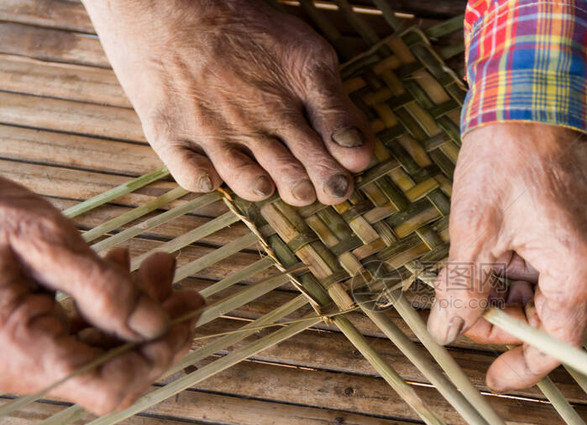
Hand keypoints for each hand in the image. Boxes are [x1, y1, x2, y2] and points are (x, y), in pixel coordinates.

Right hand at [0, 177, 204, 414]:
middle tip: (190, 290)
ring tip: (161, 266)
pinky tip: (123, 268)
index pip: (109, 387)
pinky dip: (106, 306)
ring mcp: (19, 357)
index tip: (184, 318)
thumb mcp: (41, 236)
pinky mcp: (20, 340)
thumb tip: (155, 326)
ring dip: (137, 312)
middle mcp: (20, 366)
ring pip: (99, 350)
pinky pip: (74, 335)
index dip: (157, 357)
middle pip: (112, 370)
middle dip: (158, 328)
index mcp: (23, 349)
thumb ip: (102, 286)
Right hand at [82, 0, 373, 204]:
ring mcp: (211, 130)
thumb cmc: (246, 32)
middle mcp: (254, 120)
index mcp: (291, 102)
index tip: (342, 185)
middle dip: (307, 190)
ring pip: (250, 185)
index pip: (327, 154)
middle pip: (292, 177)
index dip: (338, 176)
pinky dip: (208, 182)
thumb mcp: (306, 57)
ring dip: (264, 188)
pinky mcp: (170, 134)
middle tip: (308, 190)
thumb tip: (361, 159)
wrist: (171, 6)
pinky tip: (214, 173)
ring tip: (266, 181)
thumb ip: (336, 108)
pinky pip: (195, 180)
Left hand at [428, 124, 586, 391]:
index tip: (490, 377)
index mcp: (577, 269)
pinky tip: (488, 250)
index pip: (556, 344)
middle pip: (547, 319)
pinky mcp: (583, 229)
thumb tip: (446, 333)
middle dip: (499, 318)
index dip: (521, 366)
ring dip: (503, 291)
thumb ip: (461, 291)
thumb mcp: (473, 232)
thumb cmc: (508, 156)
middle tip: (457, 304)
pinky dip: (516, 270)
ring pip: (544, 294)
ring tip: (468, 264)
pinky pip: (549, 268)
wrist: (533, 97)